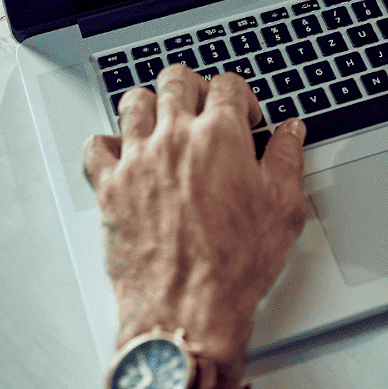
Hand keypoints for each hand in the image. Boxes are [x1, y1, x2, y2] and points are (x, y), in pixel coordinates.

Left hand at [82, 66, 306, 361]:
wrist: (187, 309)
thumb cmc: (234, 265)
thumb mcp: (283, 208)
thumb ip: (287, 159)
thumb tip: (291, 132)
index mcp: (220, 136)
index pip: (228, 84)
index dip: (241, 96)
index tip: (245, 115)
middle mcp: (175, 138)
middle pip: (176, 80)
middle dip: (195, 87)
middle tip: (204, 109)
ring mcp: (137, 161)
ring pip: (133, 102)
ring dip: (151, 105)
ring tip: (163, 123)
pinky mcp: (110, 189)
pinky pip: (96, 146)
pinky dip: (108, 143)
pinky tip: (124, 155)